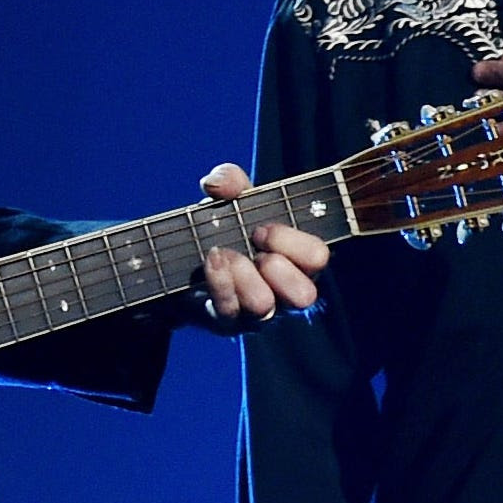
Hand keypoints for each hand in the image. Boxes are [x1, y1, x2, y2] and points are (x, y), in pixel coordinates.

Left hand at [190, 166, 330, 333]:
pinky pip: (229, 311)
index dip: (292, 241)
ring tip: (224, 254)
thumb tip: (220, 185)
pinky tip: (210, 262)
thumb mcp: (228, 199)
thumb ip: (228, 180)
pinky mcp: (229, 322)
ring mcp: (259, 312)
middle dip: (278, 269)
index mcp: (297, 259)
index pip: (318, 257)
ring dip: (243, 275)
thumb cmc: (223, 231)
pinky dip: (219, 280)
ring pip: (265, 307)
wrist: (185, 264)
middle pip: (305, 295)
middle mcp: (285, 291)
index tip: (262, 228)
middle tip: (254, 250)